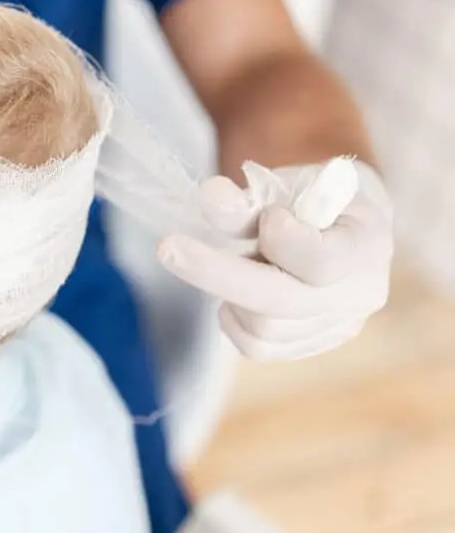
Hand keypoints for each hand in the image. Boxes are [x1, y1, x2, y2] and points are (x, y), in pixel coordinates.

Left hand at [157, 160, 393, 360]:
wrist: (339, 220)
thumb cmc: (311, 196)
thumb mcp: (287, 184)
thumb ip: (250, 199)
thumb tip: (211, 198)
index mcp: (367, 244)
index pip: (322, 261)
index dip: (282, 238)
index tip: (267, 215)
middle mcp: (361, 293)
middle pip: (282, 301)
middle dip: (216, 273)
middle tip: (166, 248)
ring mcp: (339, 326)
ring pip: (265, 329)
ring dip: (232, 293)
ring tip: (237, 261)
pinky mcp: (313, 345)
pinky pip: (259, 348)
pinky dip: (234, 320)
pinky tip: (235, 293)